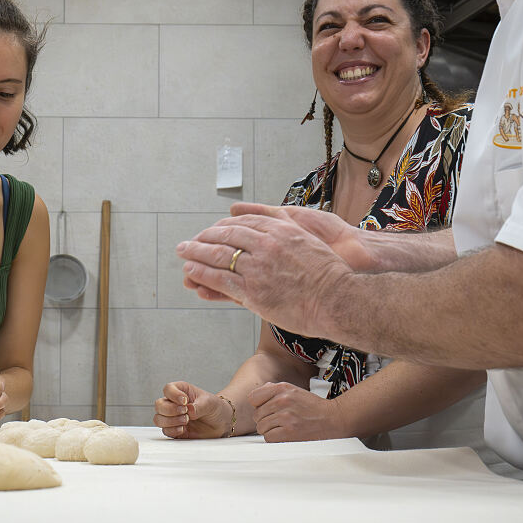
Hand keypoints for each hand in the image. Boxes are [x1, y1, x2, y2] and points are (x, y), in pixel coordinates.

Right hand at [153, 381, 232, 438]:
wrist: (221, 422)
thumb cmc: (214, 407)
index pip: (168, 389)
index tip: (185, 401)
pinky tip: (183, 429)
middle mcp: (173, 403)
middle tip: (185, 412)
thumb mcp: (210, 403)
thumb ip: (199, 406)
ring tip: (185, 421)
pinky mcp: (175, 430)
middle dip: (170, 410)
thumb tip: (189, 411)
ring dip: (170, 421)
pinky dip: (173, 430)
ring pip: (158, 419)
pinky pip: (165, 431)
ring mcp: (173, 417)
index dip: (173, 395)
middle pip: (159, 405)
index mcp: (181, 391)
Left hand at [175, 204, 353, 337]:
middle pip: (225, 236)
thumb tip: (275, 227)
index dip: (223, 227)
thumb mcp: (308, 240)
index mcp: (280, 230)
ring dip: (196, 253)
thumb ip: (287, 231)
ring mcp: (258, 268)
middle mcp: (266, 245)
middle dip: (203, 238)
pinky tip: (191, 271)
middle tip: (189, 241)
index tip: (212, 230)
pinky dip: (202, 274)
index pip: (242, 223)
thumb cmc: (328, 274)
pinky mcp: (253, 292)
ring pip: (218, 256)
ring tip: (183, 252)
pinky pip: (221, 280)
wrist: (339, 298)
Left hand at [248, 382, 348, 441]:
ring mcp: (285, 416)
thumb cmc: (313, 407)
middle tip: (278, 421)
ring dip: (270, 430)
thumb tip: (259, 394)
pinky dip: (274, 438)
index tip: (266, 410)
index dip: (258, 406)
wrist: (332, 419)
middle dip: (265, 420)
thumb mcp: (294, 390)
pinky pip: (268, 437)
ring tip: (282, 428)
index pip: (253, 398)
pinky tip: (284, 435)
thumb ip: (275, 390)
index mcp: (282, 388)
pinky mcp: (289, 432)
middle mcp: (282, 400)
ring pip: (261, 427)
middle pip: (256, 415)